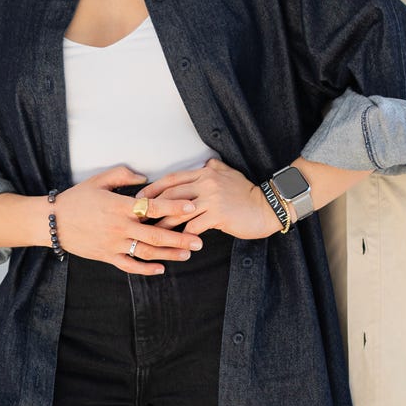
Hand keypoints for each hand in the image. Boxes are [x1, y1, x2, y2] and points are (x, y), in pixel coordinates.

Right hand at [52, 165, 202, 275]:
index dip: (175, 206)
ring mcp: (113, 244)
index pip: (153, 207)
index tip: (193, 206)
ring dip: (169, 254)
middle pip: (156, 234)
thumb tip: (146, 178)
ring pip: (147, 252)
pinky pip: (129, 265)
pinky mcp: (106, 256)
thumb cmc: (77, 198)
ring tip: (188, 253)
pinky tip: (161, 269)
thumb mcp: (98, 180)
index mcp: (119, 206)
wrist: (52, 222)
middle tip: (200, 239)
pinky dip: (146, 269)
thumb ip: (123, 175)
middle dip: (180, 237)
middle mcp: (119, 227)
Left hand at [142, 158, 280, 239]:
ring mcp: (212, 199)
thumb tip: (204, 162)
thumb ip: (213, 167)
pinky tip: (178, 243)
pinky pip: (193, 227)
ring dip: (163, 223)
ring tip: (153, 232)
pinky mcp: (218, 215)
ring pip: (178, 212)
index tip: (140, 198)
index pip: (172, 179)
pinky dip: (183, 236)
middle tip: (139, 217)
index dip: (153, 189)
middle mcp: (206, 182)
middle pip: (170, 194)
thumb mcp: (229, 173)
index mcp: (205, 172)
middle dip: (151, 207)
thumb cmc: (246, 194)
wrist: (267, 207)